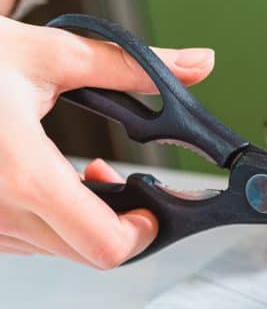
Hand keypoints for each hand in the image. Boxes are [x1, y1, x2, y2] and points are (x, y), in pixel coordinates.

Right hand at [0, 16, 214, 267]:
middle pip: (88, 253)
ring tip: (76, 170)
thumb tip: (201, 62)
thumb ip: (132, 67)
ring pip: (55, 249)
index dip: (143, 232)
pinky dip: (45, 218)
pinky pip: (23, 241)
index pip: (106, 246)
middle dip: (117, 221)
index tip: (151, 203)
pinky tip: (39, 178)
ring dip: (79, 218)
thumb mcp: (49, 54)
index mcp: (23, 174)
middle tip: (118, 179)